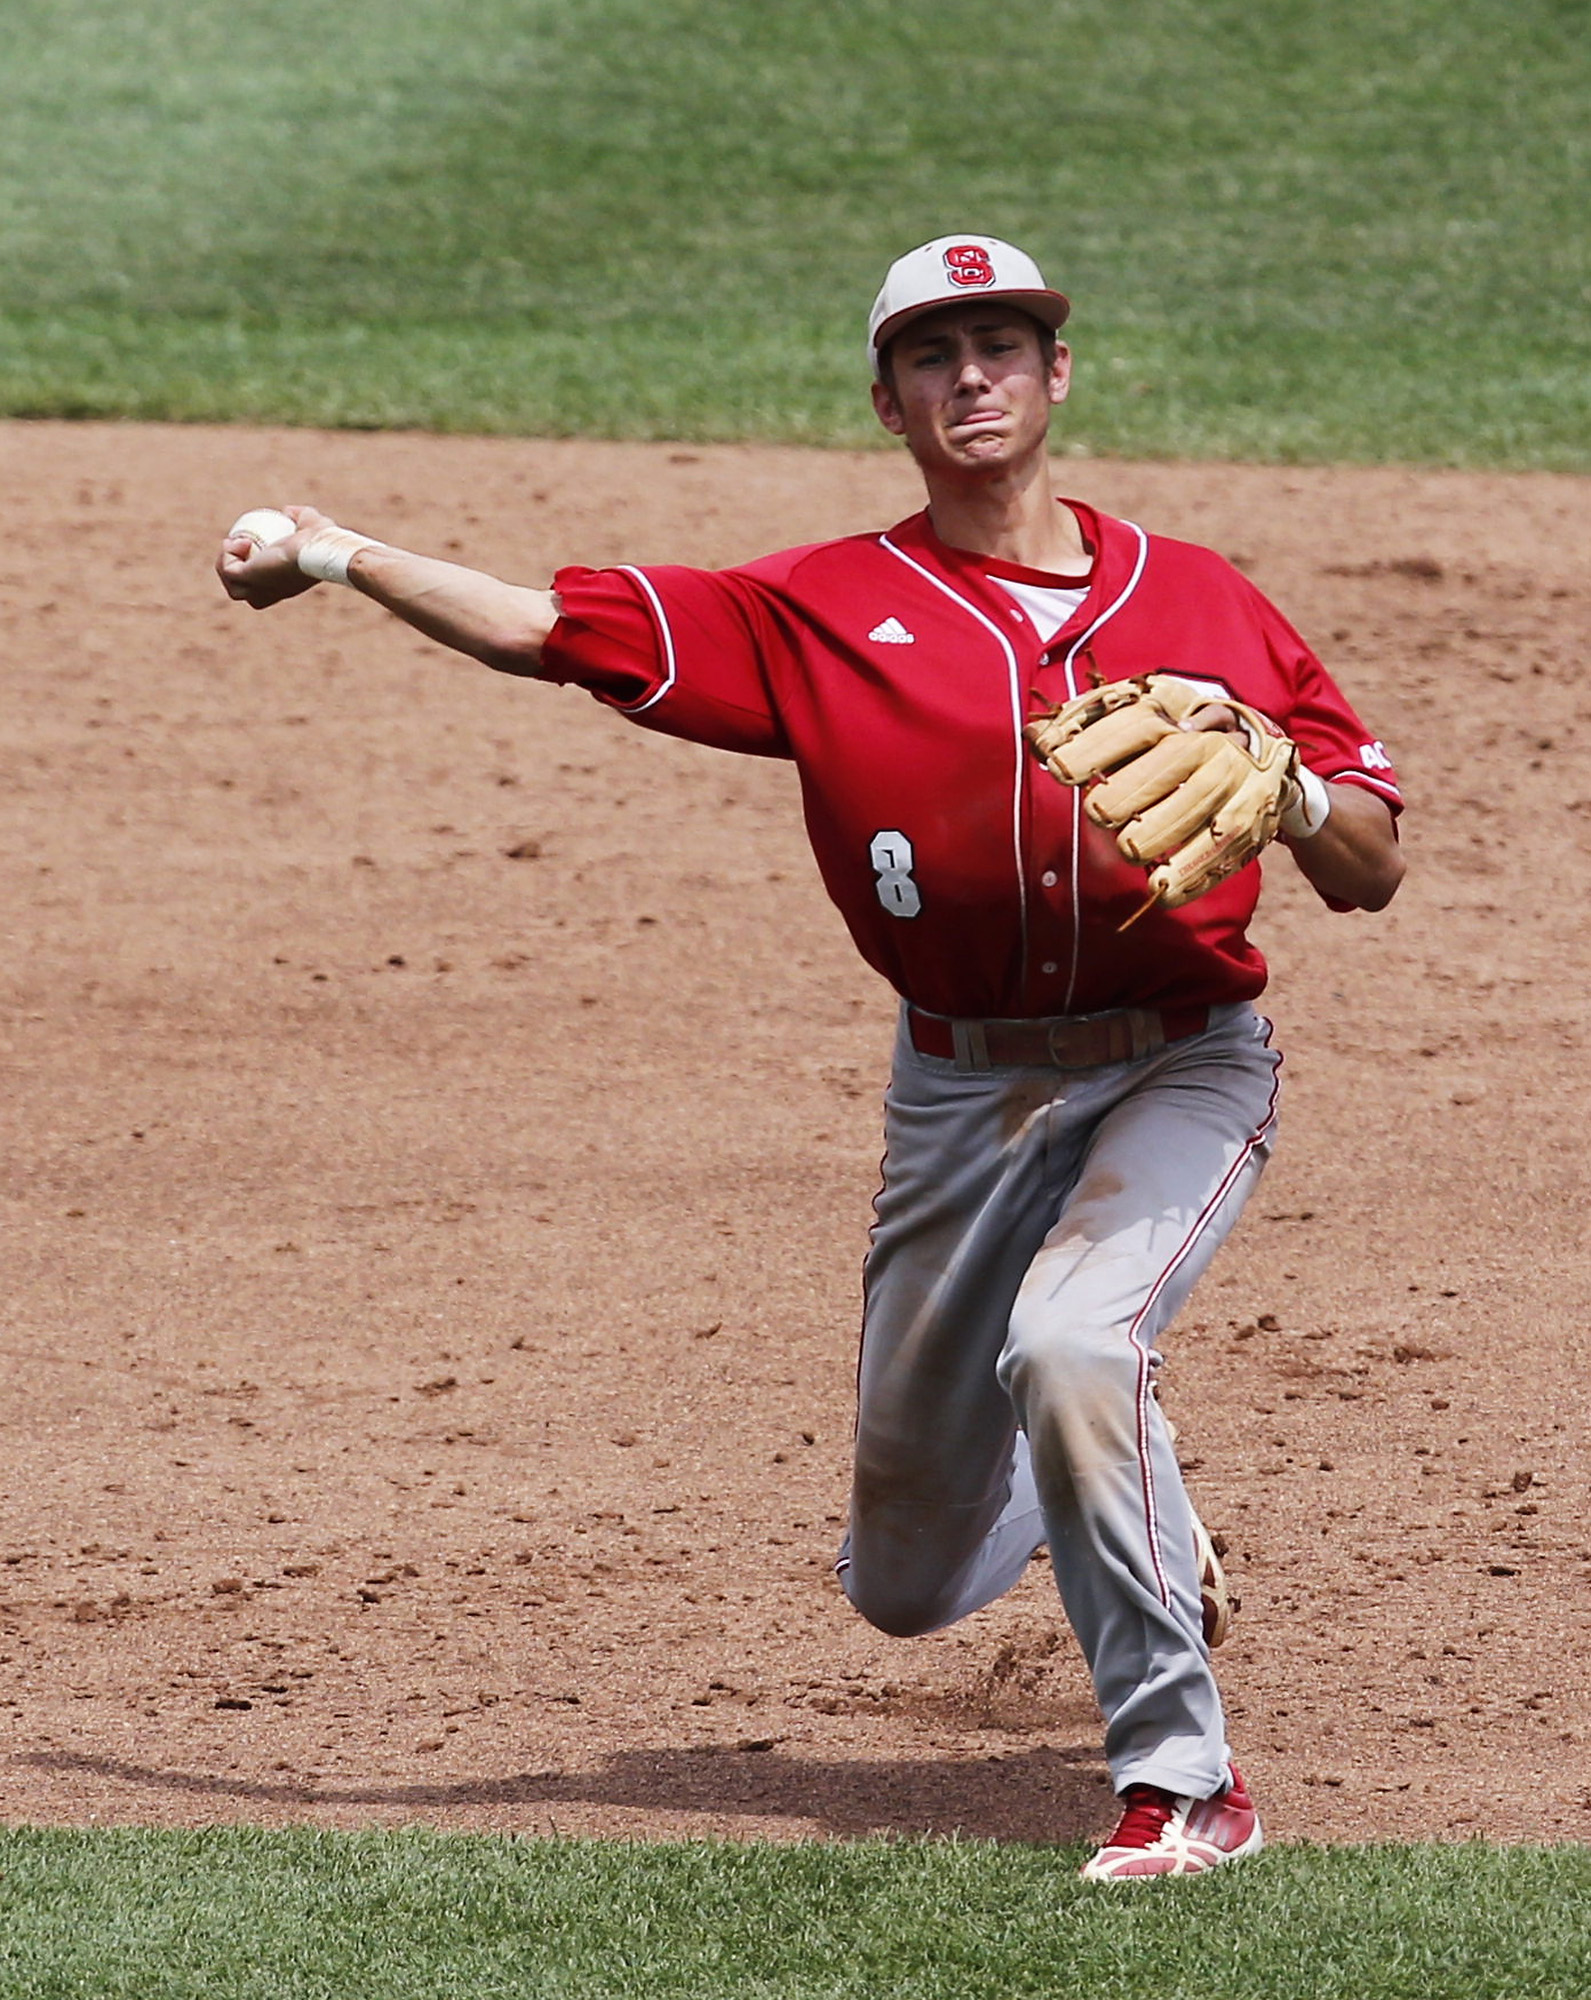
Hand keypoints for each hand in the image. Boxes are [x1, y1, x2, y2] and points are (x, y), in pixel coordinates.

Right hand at [215, 505, 331, 608]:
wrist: (317, 549)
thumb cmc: (320, 541)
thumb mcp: (310, 523)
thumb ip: (300, 516)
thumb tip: (287, 511)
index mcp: (283, 586)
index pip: (259, 586)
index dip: (249, 566)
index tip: (251, 543)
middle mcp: (270, 593)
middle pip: (242, 591)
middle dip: (234, 569)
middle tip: (241, 543)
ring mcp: (258, 589)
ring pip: (233, 588)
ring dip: (227, 563)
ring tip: (238, 542)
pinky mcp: (248, 579)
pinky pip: (227, 570)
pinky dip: (227, 554)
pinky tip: (241, 541)